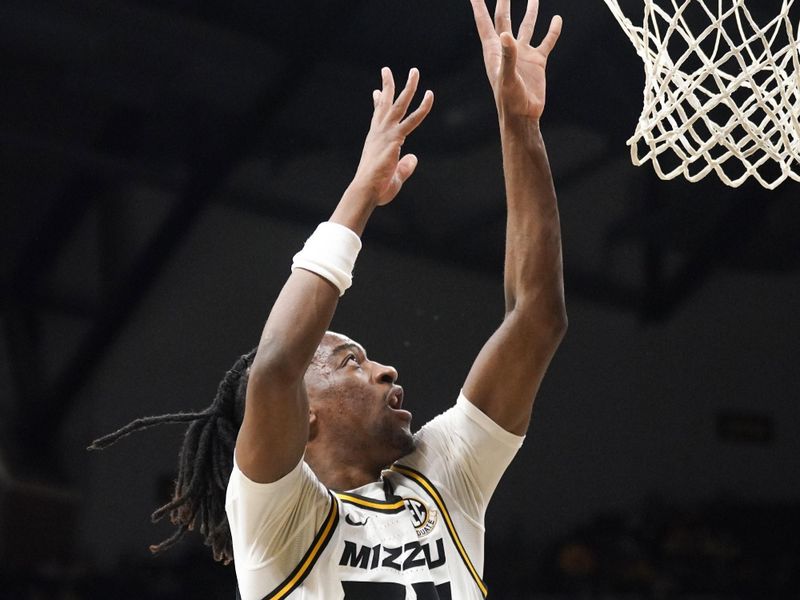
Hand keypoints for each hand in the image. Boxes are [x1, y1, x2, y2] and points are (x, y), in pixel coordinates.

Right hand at [350, 67, 433, 206]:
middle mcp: (380, 132)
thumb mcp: (394, 176)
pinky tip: (430, 96)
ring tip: (415, 71)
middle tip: (386, 69)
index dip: (378, 102)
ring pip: (400, 105)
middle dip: (389, 85)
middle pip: (386, 104)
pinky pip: (413, 119)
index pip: (377, 116)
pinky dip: (422, 108)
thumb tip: (413, 158)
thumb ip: (405, 166)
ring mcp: (387, 134)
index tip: (377, 91)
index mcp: (376, 140)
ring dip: (409, 87)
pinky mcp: (395, 139)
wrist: (366, 190)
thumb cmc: (376, 188)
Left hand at [470, 0, 561, 120]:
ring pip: (527, 26)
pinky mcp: (537, 61)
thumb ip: (507, 56)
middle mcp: (508, 49)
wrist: (523, 115)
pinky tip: (556, 19)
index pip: (485, 24)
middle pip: (504, 19)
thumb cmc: (509, 100)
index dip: (479, 8)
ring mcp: (523, 54)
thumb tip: (506, 34)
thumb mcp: (507, 77)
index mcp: (494, 51)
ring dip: (530, 11)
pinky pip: (547, 41)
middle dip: (504, 2)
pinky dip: (552, 31)